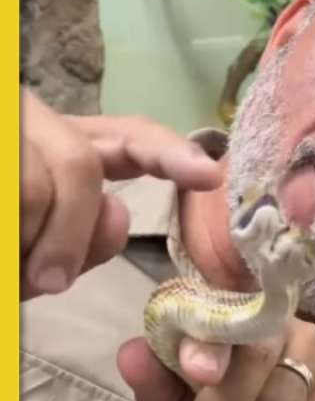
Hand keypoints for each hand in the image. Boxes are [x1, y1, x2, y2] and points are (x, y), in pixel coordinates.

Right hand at [19, 88, 221, 299]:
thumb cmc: (3, 237)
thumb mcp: (39, 246)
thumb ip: (87, 237)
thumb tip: (117, 211)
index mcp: (68, 143)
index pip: (132, 136)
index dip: (171, 153)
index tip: (207, 174)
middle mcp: (32, 116)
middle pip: (77, 168)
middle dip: (65, 236)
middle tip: (44, 284)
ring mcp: (4, 125)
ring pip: (28, 187)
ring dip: (18, 244)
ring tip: (6, 267)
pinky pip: (5, 204)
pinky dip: (5, 244)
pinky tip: (1, 259)